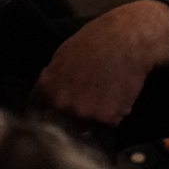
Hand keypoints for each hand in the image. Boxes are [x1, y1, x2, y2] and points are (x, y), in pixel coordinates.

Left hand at [32, 0, 168, 126]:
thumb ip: (52, 80)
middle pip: (63, 124)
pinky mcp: (107, 120)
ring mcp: (84, 114)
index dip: (50, 113)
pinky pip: (109, 124)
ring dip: (93, 119)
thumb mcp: (62, 55)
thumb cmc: (97, 41)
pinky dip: (115, 114)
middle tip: (89, 99)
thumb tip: (47, 96)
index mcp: (47, 89)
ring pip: (86, 127)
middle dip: (72, 117)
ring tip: (106, 95)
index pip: (40, 113)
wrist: (128, 40)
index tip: (59, 112)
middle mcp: (61, 105)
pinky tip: (119, 95)